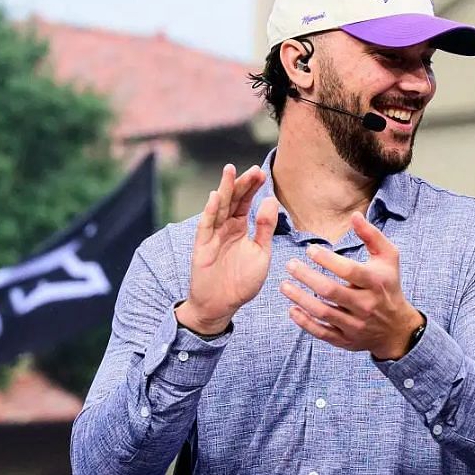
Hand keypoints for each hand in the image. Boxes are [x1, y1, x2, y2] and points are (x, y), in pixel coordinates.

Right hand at [177, 164, 277, 334]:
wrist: (222, 305)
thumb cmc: (242, 281)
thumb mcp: (261, 253)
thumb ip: (265, 228)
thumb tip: (272, 201)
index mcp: (240, 228)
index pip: (246, 202)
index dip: (253, 188)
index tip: (262, 173)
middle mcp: (225, 228)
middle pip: (233, 200)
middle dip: (242, 184)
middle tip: (253, 169)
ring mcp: (213, 235)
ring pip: (219, 208)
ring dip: (224, 189)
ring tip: (230, 171)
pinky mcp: (202, 246)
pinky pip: (206, 226)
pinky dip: (211, 211)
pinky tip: (216, 197)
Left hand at [280, 211, 422, 359]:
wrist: (397, 327)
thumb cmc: (389, 285)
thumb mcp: (389, 258)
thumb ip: (372, 235)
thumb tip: (355, 215)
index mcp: (375, 283)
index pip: (349, 271)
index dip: (327, 260)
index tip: (310, 250)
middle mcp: (366, 305)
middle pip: (330, 291)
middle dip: (307, 277)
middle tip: (290, 265)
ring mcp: (355, 324)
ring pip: (323, 312)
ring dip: (300, 299)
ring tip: (284, 285)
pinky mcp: (346, 340)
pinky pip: (322, 333)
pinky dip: (304, 323)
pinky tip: (292, 309)